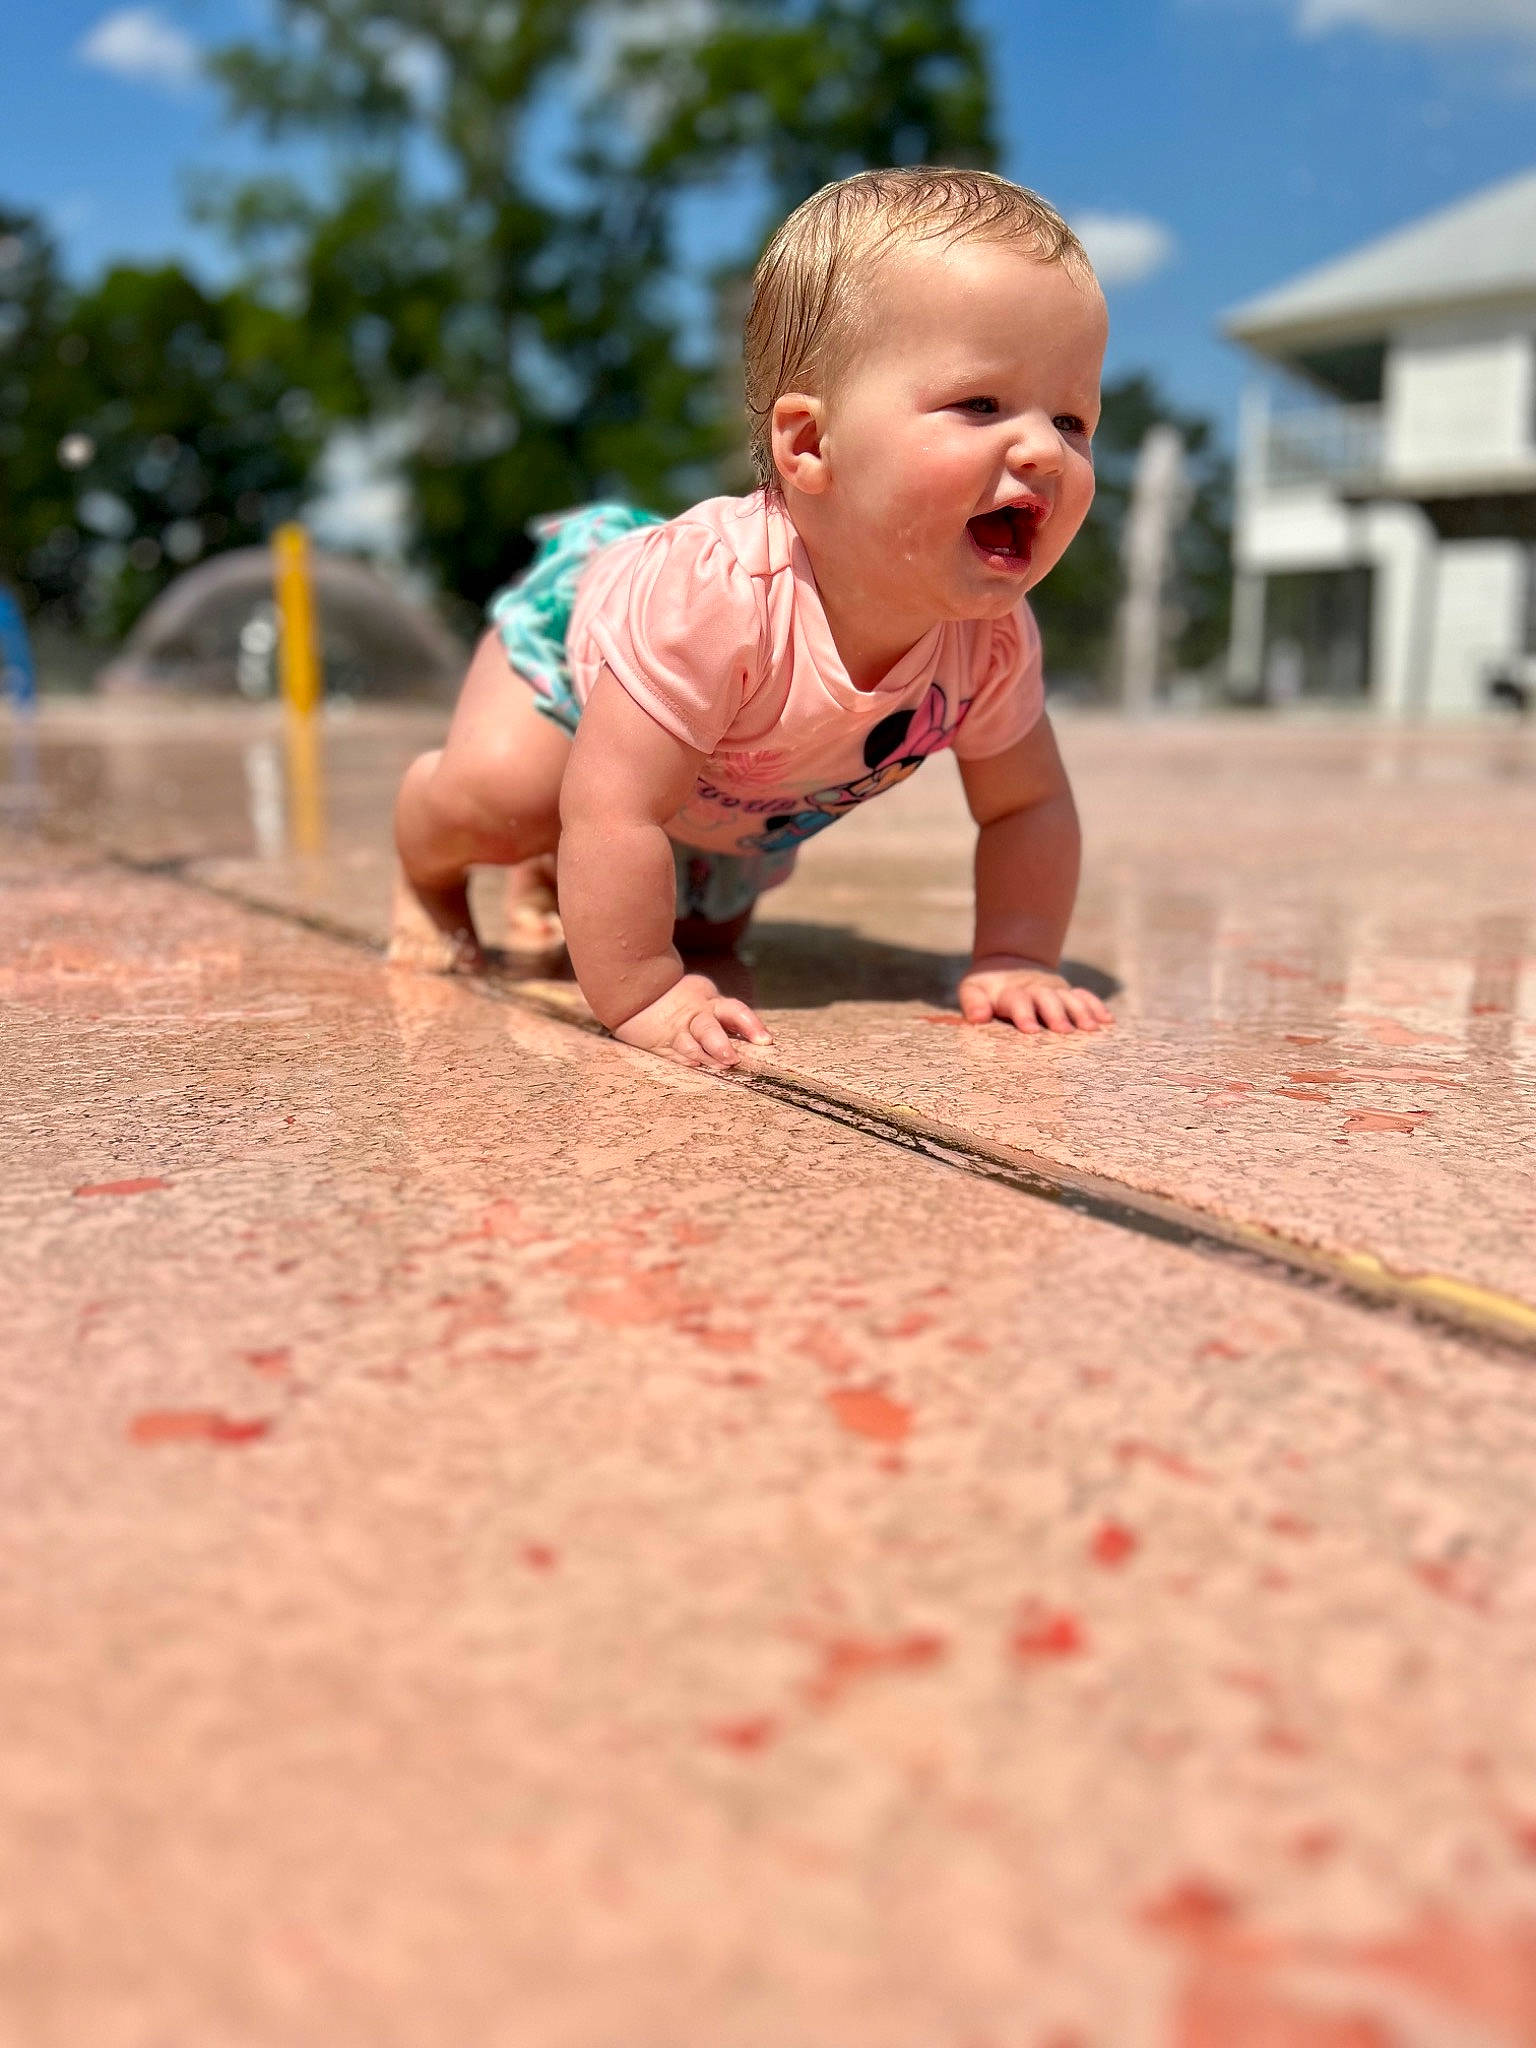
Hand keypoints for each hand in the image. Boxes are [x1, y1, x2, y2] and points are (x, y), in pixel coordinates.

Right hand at [611, 972, 772, 1069]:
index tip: (765, 1040)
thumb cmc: (677, 997)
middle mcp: (694, 1014)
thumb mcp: (702, 996)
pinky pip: (675, 1054)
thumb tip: (760, 1039)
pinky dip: (687, 1061)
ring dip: (705, 1056)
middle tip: (732, 1058)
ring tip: (719, 1065)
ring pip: (690, 1044)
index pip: (735, 1012)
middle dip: (721, 1044)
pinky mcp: (660, 1043)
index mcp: (709, 1000)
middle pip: (709, 1027)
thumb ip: (726, 1015)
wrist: (634, 990)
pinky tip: (696, 1065)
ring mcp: (676, 1030)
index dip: (751, 1025)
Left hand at [957, 956, 1112, 1033]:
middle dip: (1056, 1014)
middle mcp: (1035, 990)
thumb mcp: (972, 989)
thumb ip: (973, 1002)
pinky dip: (1096, 1006)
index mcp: (1011, 992)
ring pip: (1069, 999)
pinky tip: (1108, 1020)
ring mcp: (1054, 990)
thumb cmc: (987, 987)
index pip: (1018, 1001)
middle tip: (1064, 1031)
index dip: (1024, 1014)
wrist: (1008, 963)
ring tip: (1091, 1029)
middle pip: (1048, 1000)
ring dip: (1081, 1012)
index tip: (1031, 1029)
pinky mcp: (1067, 992)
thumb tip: (977, 1018)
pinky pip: (1084, 997)